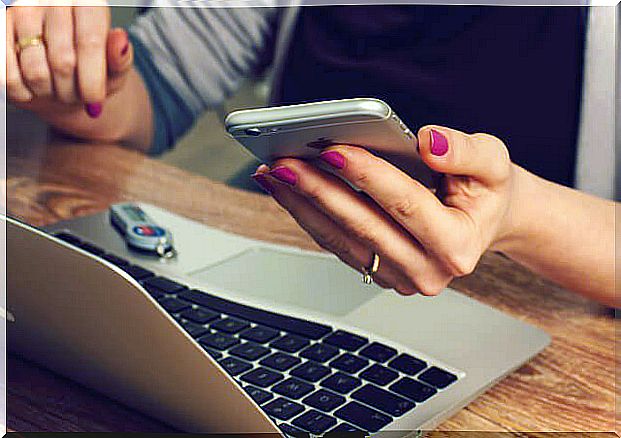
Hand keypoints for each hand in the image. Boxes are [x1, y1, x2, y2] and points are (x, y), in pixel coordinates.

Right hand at [5, 2, 132, 117]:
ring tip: (57, 89)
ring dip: (49, 93)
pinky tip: (34, 88)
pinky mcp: (0, 28)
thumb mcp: (114, 69)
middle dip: (72, 91)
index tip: (95, 99)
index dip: (92, 79)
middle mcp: (53, 1)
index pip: (89, 43)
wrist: (61, 76)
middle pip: (63, 62)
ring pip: (35, 72)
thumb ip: (120, 58)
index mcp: (88, 4)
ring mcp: (22, 12)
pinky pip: (7, 76)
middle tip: (76, 95)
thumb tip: (120, 40)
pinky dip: (23, 93)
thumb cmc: (91, 70)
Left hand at [252, 126, 517, 295]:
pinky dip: (309, 216)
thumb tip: (427, 142)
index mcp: (459, 245)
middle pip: (362, 227)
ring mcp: (400, 278)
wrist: (484, 222)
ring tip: (273, 174)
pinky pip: (337, 244)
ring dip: (303, 205)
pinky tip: (288, 191)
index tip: (332, 149)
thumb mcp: (492, 162)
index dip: (367, 176)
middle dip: (319, 191)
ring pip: (341, 240)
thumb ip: (465, 151)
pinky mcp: (379, 272)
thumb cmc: (486, 191)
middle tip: (284, 162)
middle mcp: (428, 271)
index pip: (405, 205)